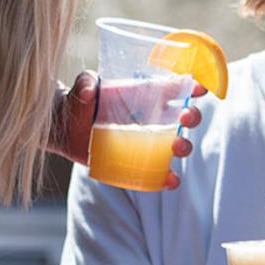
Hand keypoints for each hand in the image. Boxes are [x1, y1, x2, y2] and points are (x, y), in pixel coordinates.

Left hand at [47, 71, 201, 185]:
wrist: (62, 128)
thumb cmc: (76, 102)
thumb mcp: (81, 87)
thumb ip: (85, 83)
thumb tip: (90, 89)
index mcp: (143, 94)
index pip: (174, 88)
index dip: (192, 86)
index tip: (203, 87)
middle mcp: (149, 117)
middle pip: (181, 116)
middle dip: (192, 116)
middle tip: (185, 118)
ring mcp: (144, 141)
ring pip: (175, 144)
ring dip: (184, 145)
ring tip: (177, 147)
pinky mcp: (135, 162)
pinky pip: (157, 172)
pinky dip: (167, 178)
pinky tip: (171, 180)